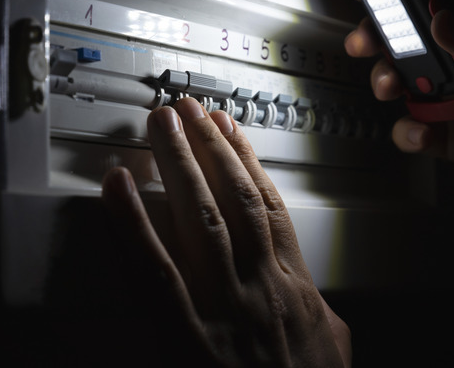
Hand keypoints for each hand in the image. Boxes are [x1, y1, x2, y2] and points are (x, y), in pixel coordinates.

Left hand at [101, 98, 350, 366]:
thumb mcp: (334, 350)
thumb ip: (322, 316)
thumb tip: (315, 298)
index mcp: (293, 287)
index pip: (268, 206)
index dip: (248, 161)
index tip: (230, 130)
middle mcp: (259, 285)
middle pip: (233, 198)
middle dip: (210, 147)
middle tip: (187, 109)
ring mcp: (222, 307)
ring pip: (200, 217)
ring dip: (180, 165)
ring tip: (162, 125)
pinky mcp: (183, 337)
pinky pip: (153, 269)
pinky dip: (134, 224)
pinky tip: (118, 189)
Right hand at [345, 0, 453, 226]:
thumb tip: (443, 21)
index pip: (445, 5)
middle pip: (413, 42)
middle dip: (382, 39)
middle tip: (365, 44)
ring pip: (406, 84)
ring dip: (388, 82)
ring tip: (390, 89)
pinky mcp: (452, 139)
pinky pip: (414, 130)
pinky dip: (408, 133)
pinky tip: (422, 136)